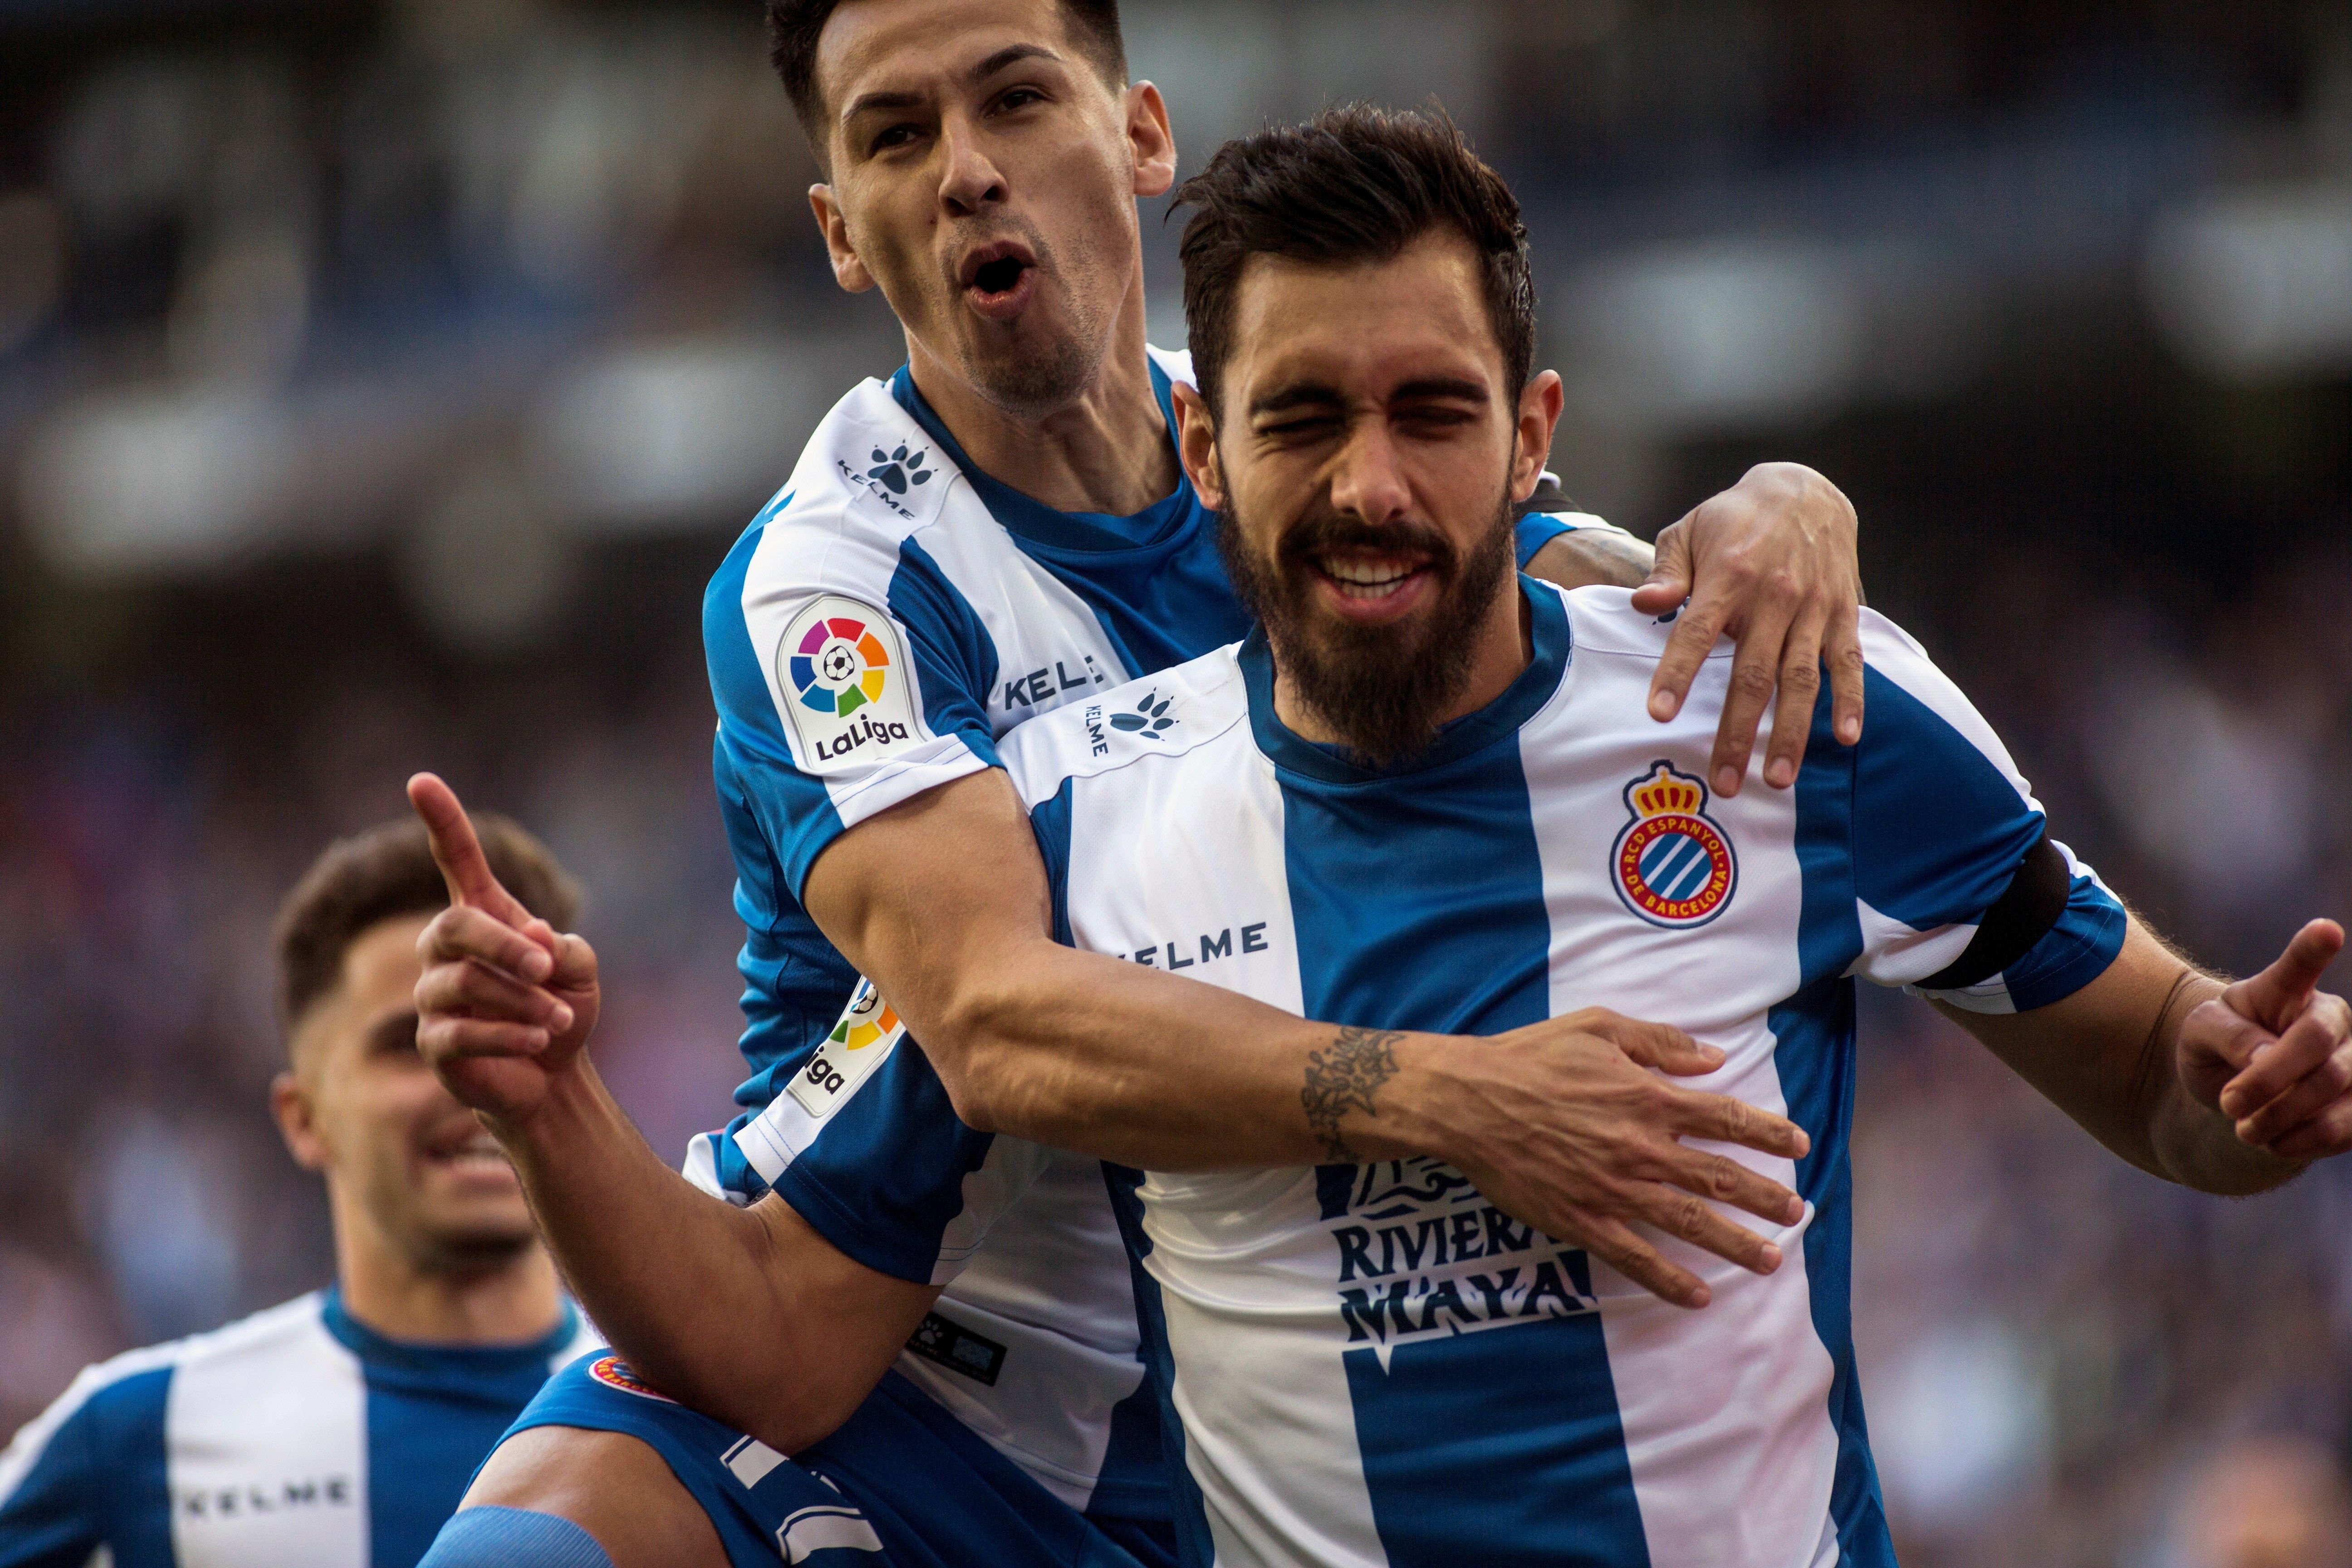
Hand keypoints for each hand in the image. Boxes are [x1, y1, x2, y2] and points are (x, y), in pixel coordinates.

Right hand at [408, 772, 602, 1125]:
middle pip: (456, 925)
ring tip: (559, 1019)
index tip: (421, 780)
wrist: (553, 1076)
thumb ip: (563, 949)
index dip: (441, 821)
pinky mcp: (434, 1042)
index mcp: (483, 915)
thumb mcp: (579, 972)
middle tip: (548, 969)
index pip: (456, 860)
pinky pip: (462, 1032)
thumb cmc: (560, 1009)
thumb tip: (531, 938)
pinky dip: (509, 1034)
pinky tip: (538, 1042)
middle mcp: (445, 948)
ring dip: (521, 1001)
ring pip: (464, 983)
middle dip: (504, 946)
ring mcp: (433, 995)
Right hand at [1433, 1010, 1811, 1308]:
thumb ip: (1660, 1042)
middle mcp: (1641, 1148)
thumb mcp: (1598, 1027)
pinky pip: (1636, 1258)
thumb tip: (1714, 1059)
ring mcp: (1614, 1189)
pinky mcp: (1583, 1220)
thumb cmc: (1530, 1057)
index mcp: (1648, 1097)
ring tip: (1770, 1260)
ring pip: (1689, 1223)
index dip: (1768, 1132)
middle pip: (1718, 1176)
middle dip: (1764, 1197)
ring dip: (1735, 1244)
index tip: (1798, 1145)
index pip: (1725, 1118)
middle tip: (1797, 1212)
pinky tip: (1698, 1296)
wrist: (1469, 1101)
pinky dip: (1670, 1281)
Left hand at [1630, 462, 1863, 797]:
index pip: (1696, 633)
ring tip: (1776, 779)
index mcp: (1729, 577)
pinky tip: (1846, 739)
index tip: (1660, 715)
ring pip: (1800, 680)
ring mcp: (1813, 608)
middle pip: (1752, 674)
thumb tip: (1642, 603)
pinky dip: (1852, 701)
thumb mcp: (1690, 531)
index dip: (1677, 674)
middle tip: (1723, 782)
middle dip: (1737, 732)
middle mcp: (1774, 597)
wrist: (1805, 490)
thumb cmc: (1733, 519)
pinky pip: (1848, 663)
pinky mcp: (1843, 613)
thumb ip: (1668, 572)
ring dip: (1789, 732)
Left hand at [2183, 919, 2351, 1162]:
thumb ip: (2231, 1036)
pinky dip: (2307, 1140)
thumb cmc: (2218, 1042)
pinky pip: (2349, 1126)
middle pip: (2316, 1045)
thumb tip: (2266, 1058)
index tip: (2326, 930)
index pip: (2301, 964)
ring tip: (2244, 1130)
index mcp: (2285, 988)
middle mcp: (2330, 1017)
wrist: (2234, 1083)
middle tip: (2228, 1104)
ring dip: (2284, 1116)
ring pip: (2336, 1087)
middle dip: (2269, 1082)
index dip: (2314, 947)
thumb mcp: (2201, 1032)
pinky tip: (2275, 1143)